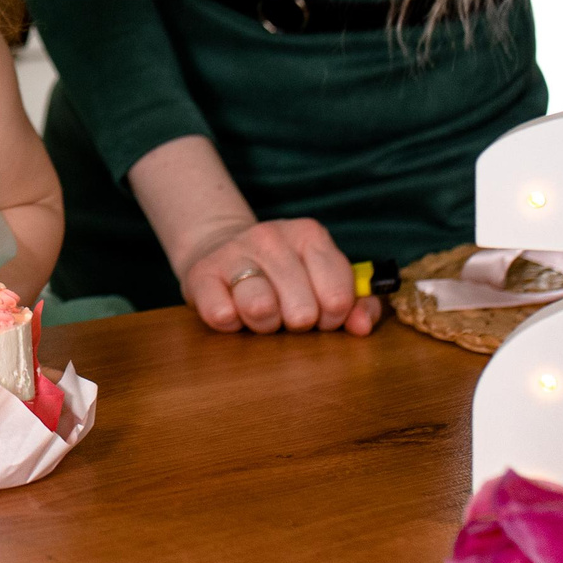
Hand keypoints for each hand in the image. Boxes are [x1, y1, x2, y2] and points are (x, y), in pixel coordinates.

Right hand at [179, 217, 379, 336]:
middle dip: (297, 324)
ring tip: (262, 316)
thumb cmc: (283, 275)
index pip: (337, 295)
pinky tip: (234, 313)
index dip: (332, 317)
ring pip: (261, 308)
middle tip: (288, 316)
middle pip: (301, 310)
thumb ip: (355, 303)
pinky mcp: (200, 273)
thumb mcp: (322, 278)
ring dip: (264, 325)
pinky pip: (221, 314)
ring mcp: (233, 252)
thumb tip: (362, 326)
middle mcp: (271, 236)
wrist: (221, 251)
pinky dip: (231, 323)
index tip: (322, 315)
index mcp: (310, 235)